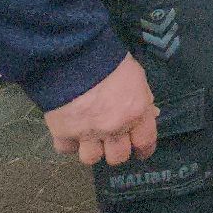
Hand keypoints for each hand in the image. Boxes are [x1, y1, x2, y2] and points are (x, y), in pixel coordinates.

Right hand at [43, 54, 158, 165]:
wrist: (74, 54)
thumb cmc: (110, 60)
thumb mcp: (136, 76)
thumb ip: (143, 99)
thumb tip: (149, 114)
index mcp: (136, 113)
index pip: (146, 143)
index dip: (143, 149)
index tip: (140, 151)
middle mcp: (114, 128)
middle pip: (118, 157)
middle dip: (116, 150)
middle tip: (112, 141)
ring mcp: (88, 132)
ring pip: (92, 158)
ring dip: (92, 149)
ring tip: (89, 138)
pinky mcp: (63, 132)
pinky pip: (67, 149)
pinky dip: (69, 143)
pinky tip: (71, 132)